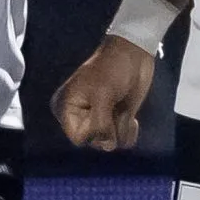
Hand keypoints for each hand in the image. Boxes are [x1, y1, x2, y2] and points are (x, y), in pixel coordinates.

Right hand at [51, 35, 155, 151]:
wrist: (133, 53)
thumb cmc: (112, 69)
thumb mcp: (102, 95)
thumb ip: (100, 123)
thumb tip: (107, 146)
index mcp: (66, 109)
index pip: (79, 138)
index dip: (94, 131)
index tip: (103, 111)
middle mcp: (79, 117)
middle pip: (95, 142)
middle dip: (110, 129)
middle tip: (114, 105)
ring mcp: (98, 119)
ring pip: (110, 143)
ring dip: (121, 128)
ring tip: (122, 108)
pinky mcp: (115, 119)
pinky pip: (122, 141)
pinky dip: (129, 132)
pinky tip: (132, 119)